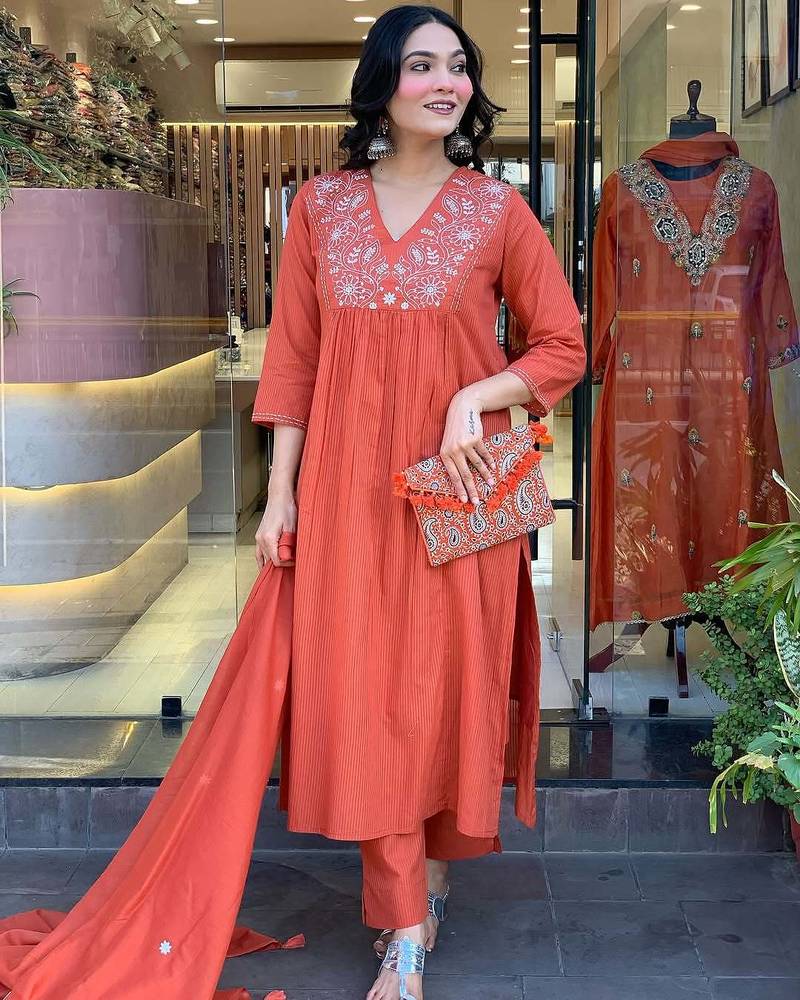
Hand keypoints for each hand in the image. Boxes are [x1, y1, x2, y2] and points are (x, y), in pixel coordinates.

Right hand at [255, 488, 297, 567]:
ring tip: (281, 565)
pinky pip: (258, 553)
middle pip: (270, 561)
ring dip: (272, 562)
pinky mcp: (259, 535)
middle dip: (281, 562)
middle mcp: (261, 539)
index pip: (276, 561)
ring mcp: (258, 538)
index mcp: (269, 538)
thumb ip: (289, 544)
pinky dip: (262, 560)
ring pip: (263, 558)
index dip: (287, 563)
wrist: (279, 497)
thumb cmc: (286, 508)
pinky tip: (265, 565)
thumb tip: (289, 557)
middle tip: (291, 561)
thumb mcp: (292, 528)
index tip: (294, 561)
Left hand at [440, 390, 497, 504]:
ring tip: (491, 484)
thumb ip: (452, 459)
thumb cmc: (455, 431)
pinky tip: (493, 467)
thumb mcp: (448, 444)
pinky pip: (484, 454)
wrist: (461, 410)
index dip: (459, 489)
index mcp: (445, 455)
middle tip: (477, 501)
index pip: (453, 476)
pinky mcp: (476, 439)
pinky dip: (489, 462)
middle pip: (465, 475)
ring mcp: (465, 445)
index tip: (464, 501)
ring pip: (477, 465)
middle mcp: (454, 451)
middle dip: (472, 490)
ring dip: (485, 476)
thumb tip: (461, 479)